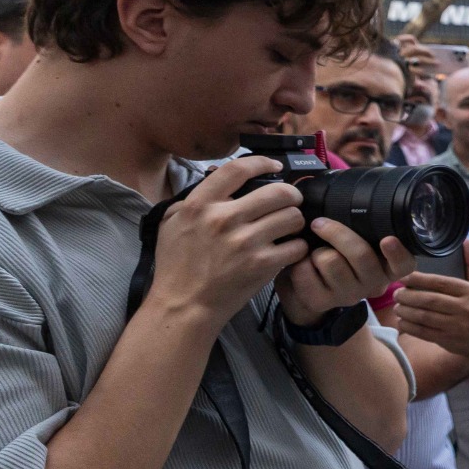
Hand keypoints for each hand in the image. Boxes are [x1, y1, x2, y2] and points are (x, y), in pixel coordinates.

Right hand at [150, 159, 316, 329]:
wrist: (184, 306)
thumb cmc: (176, 266)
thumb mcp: (170, 224)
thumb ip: (192, 200)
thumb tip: (215, 180)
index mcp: (200, 205)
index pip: (238, 169)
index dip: (262, 162)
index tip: (274, 166)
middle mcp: (224, 220)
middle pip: (278, 191)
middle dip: (291, 194)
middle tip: (290, 201)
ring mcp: (245, 243)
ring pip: (292, 216)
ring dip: (295, 220)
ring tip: (288, 227)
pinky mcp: (262, 265)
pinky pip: (297, 245)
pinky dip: (297, 246)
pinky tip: (288, 249)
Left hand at [280, 216, 414, 328]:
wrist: (308, 288)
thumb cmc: (337, 254)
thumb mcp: (356, 242)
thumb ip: (362, 229)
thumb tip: (346, 200)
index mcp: (388, 267)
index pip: (404, 264)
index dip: (397, 252)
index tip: (387, 239)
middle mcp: (374, 284)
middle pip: (360, 254)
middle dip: (336, 232)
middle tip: (319, 223)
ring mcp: (349, 295)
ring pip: (330, 260)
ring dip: (316, 251)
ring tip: (317, 254)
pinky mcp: (323, 301)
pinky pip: (306, 272)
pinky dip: (299, 262)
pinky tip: (305, 267)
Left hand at [391, 239, 468, 360]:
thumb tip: (467, 241)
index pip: (441, 283)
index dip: (419, 279)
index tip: (404, 277)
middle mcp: (465, 308)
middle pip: (430, 300)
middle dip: (409, 296)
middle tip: (396, 293)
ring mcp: (457, 326)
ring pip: (425, 317)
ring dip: (407, 312)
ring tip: (397, 307)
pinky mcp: (449, 340)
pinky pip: (425, 333)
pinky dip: (410, 327)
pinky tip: (402, 322)